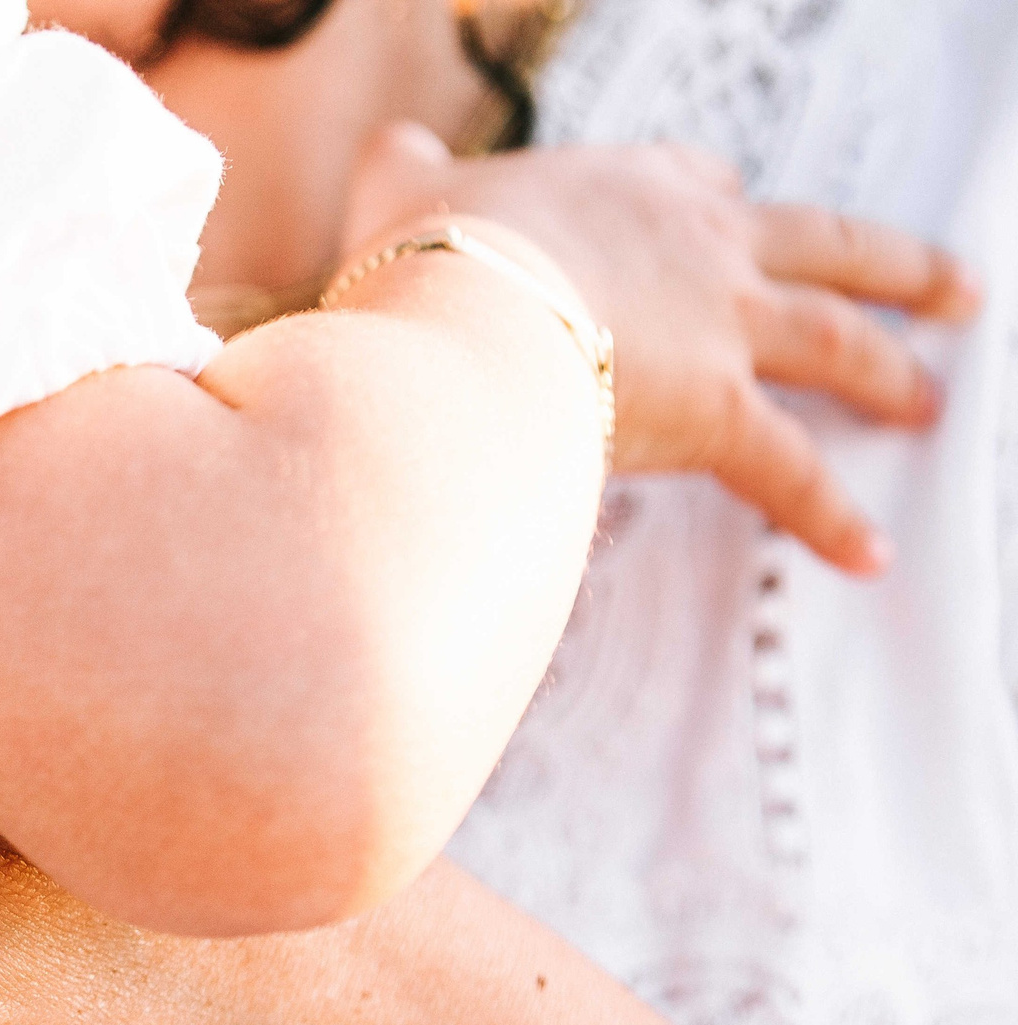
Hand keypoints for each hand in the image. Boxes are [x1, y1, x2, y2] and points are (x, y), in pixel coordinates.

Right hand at [340, 123, 981, 572]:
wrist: (458, 319)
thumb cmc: (426, 260)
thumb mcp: (399, 185)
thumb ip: (405, 166)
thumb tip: (393, 155)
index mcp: (629, 188)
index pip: (705, 184)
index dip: (724, 202)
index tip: (737, 213)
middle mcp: (701, 246)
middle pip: (827, 245)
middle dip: (896, 268)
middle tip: (947, 290)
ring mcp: (722, 326)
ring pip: (837, 342)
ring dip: (891, 374)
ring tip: (927, 401)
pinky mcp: (718, 412)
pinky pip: (789, 472)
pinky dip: (831, 516)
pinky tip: (867, 551)